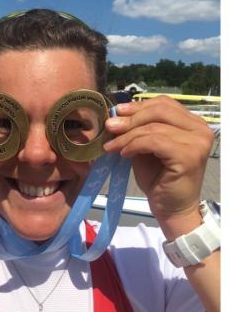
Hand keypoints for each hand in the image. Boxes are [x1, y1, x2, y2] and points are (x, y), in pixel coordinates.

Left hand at [103, 96, 213, 221]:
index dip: (138, 105)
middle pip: (160, 111)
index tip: (117, 112)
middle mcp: (201, 130)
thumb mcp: (146, 148)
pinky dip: (134, 145)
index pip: (164, 103)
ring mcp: (197, 142)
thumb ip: (138, 131)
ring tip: (111, 146)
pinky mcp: (188, 156)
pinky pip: (154, 142)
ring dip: (127, 136)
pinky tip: (124, 154)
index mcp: (193, 124)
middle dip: (130, 118)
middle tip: (109, 127)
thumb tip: (115, 116)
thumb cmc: (159, 179)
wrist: (171, 208)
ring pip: (153, 128)